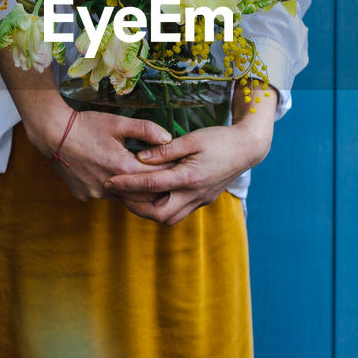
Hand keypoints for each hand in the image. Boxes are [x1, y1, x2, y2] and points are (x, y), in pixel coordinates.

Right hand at [27, 106, 173, 204]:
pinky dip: (112, 189)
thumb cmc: (87, 125)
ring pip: (123, 198)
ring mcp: (95, 194)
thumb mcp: (119, 123)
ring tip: (139, 175)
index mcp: (123, 168)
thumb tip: (168, 139)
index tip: (177, 167)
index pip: (157, 177)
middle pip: (143, 196)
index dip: (169, 171)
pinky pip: (104, 196)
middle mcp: (110, 187)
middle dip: (154, 186)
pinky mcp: (83, 195)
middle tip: (163, 175)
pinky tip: (110, 174)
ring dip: (132, 189)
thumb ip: (147, 130)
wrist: (53, 133)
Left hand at [102, 87, 277, 225]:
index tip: (109, 181)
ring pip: (170, 219)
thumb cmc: (220, 138)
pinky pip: (179, 212)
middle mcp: (194, 194)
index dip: (126, 184)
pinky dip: (163, 208)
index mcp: (189, 177)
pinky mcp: (204, 200)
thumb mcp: (191, 139)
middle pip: (159, 214)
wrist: (248, 148)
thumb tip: (140, 158)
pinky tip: (154, 195)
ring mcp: (200, 200)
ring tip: (135, 196)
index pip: (150, 185)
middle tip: (121, 194)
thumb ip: (165, 150)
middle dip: (137, 208)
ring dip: (150, 211)